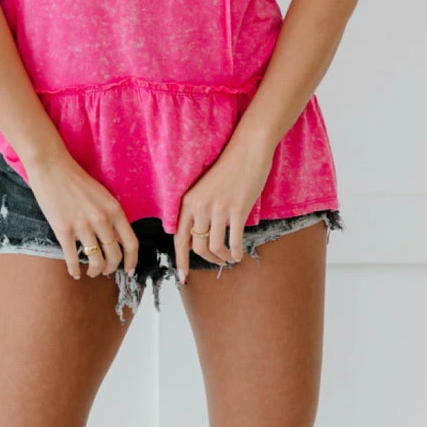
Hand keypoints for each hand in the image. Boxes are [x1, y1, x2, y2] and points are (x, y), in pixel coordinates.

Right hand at [26, 154, 139, 281]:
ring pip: (96, 262)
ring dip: (94, 272)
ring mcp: (82, 225)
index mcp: (114, 209)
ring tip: (91, 272)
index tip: (129, 271)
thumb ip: (111, 216)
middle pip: (114, 257)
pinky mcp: (63, 230)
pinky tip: (75, 272)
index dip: (132, 261)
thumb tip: (115, 241)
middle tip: (105, 271)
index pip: (131, 243)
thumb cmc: (77, 180)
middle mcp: (101, 219)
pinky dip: (75, 270)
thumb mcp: (103, 196)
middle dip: (110, 269)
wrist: (52, 168)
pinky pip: (73, 259)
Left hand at [173, 139, 275, 281]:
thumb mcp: (205, 188)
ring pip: (214, 247)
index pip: (179, 238)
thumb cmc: (228, 168)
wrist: (247, 150)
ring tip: (229, 259)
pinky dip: (235, 253)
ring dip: (222, 258)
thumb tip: (198, 237)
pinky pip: (233, 241)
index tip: (183, 277)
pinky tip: (239, 254)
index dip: (180, 260)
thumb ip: (199, 209)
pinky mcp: (237, 210)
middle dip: (208, 260)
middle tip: (217, 262)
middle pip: (197, 247)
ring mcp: (218, 208)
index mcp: (189, 201)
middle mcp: (200, 206)